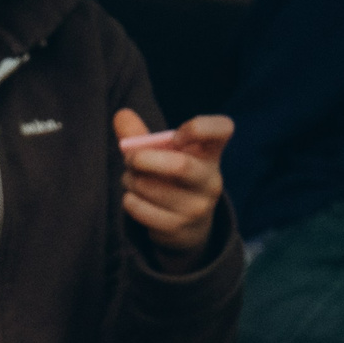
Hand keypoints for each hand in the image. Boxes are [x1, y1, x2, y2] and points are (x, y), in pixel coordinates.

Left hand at [115, 109, 231, 265]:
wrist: (188, 227)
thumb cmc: (173, 179)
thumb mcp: (165, 155)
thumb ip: (142, 135)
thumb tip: (121, 114)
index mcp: (210, 153)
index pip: (222, 129)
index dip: (198, 128)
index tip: (176, 135)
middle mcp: (209, 180)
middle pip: (180, 166)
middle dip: (144, 159)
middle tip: (130, 158)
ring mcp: (196, 207)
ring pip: (152, 188)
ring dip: (131, 180)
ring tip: (130, 179)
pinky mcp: (178, 228)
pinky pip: (142, 209)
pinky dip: (129, 200)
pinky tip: (133, 197)